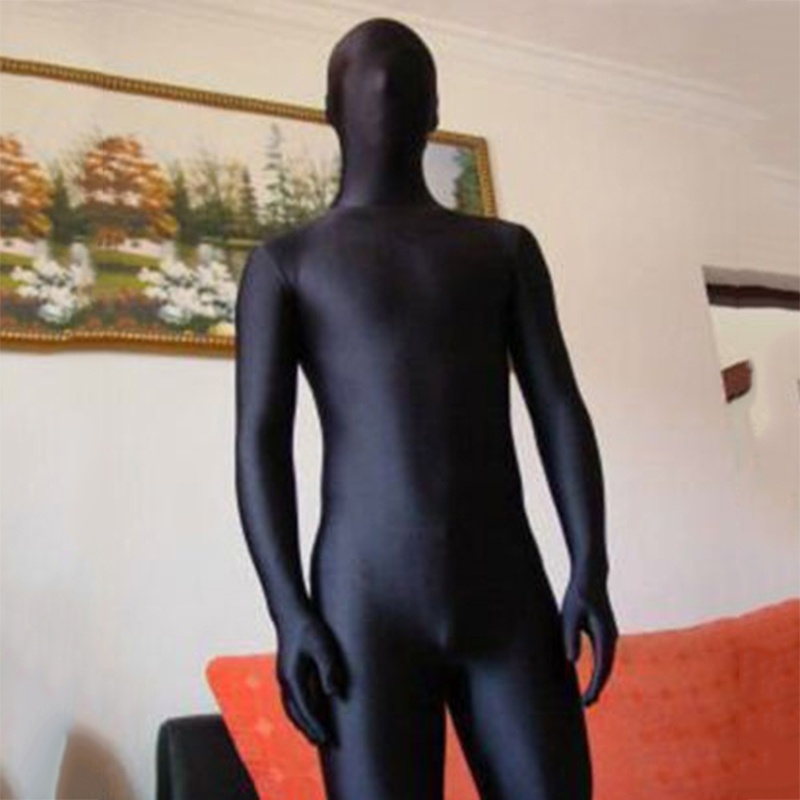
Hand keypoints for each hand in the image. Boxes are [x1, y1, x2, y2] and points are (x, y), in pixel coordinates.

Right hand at [276, 609, 347, 745]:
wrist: (290, 612)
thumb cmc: (308, 627)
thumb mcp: (322, 646)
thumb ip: (328, 668)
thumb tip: (333, 693)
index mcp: (292, 678)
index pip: (304, 710)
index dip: (315, 726)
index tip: (327, 739)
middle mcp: (284, 681)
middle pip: (295, 714)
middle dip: (307, 729)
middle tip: (323, 742)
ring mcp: (283, 676)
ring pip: (291, 707)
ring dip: (302, 722)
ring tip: (316, 734)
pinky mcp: (287, 671)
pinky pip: (292, 698)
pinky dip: (300, 710)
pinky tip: (311, 710)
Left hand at [561, 572, 617, 706]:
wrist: (591, 575)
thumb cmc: (578, 593)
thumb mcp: (570, 614)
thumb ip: (570, 636)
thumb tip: (571, 661)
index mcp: (605, 636)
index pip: (602, 669)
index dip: (595, 687)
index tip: (587, 702)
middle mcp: (611, 637)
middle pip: (606, 670)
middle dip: (597, 688)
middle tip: (585, 706)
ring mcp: (609, 635)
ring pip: (606, 664)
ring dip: (598, 680)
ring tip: (585, 697)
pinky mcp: (603, 632)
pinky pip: (603, 656)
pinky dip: (598, 669)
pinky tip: (586, 674)